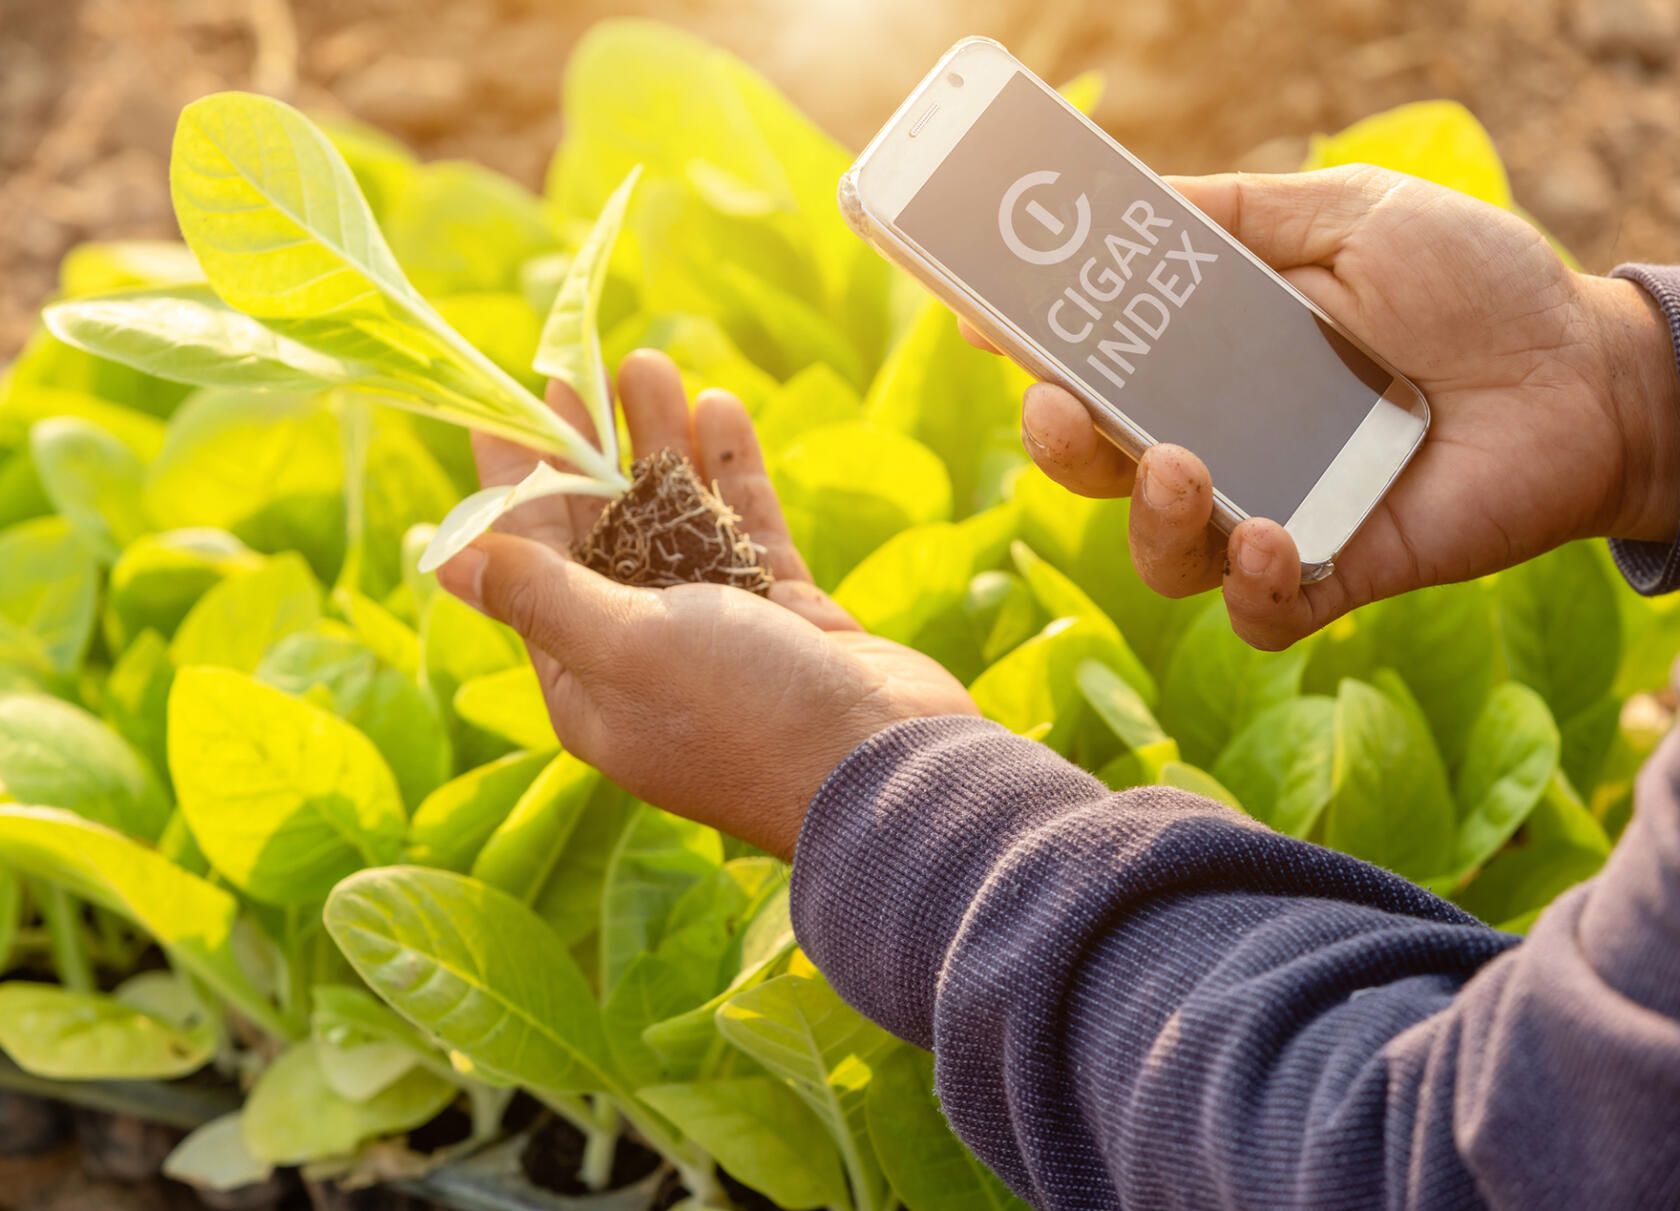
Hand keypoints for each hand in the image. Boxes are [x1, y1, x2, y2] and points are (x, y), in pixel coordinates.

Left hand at [437, 351, 977, 858]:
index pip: (533, 563)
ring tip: (648, 363)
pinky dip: (730, 474)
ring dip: (661, 444)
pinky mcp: (785, 617)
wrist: (886, 773)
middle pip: (604, 532)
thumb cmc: (743, 717)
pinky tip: (718, 410)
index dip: (516, 482)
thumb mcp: (627, 649)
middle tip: (579, 366)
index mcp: (588, 678)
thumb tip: (447, 558)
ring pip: (678, 520)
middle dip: (592, 447)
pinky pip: (745, 531)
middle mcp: (645, 654)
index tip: (502, 407)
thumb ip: (542, 594)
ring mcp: (720, 634)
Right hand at [970, 164, 1679, 648]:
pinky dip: (1245, 589)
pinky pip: (1256, 615)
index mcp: (1213, 360)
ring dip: (1149, 519)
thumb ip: (1236, 215)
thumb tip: (1128, 201)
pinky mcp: (1332, 574)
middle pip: (1099, 469)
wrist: (1587, 373)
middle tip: (1057, 408)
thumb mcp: (1346, 215)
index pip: (1096, 367)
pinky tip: (1267, 539)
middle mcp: (1226, 441)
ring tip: (1187, 470)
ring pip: (1160, 553)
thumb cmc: (1475, 285)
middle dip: (1060, 446)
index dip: (1032, 354)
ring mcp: (1271, 513)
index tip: (983, 324)